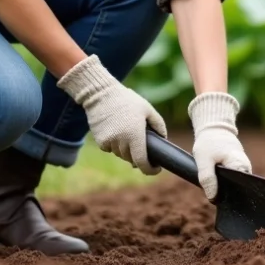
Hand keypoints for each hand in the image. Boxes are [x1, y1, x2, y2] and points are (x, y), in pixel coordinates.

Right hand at [57, 54, 166, 173]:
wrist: (101, 94)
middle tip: (143, 146)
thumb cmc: (127, 100)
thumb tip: (164, 139)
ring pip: (121, 154)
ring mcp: (110, 142)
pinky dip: (115, 145)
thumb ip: (159, 125)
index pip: (142, 161)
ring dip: (126, 150)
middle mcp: (121, 141)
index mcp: (135, 135)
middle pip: (132, 159)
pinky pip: (110, 149)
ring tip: (128, 134)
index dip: (150, 169)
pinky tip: (116, 131)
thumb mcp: (147, 109)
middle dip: (139, 156)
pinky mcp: (100, 141)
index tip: (156, 169)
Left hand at [188, 92, 251, 200]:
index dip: (231, 195)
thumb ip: (207, 178)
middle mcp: (246, 167)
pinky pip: (234, 180)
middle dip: (227, 193)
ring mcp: (243, 167)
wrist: (213, 129)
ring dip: (225, 188)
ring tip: (216, 188)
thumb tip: (213, 198)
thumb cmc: (208, 143)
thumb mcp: (203, 160)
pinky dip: (226, 182)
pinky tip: (218, 184)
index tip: (221, 199)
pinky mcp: (239, 167)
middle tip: (215, 195)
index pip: (241, 187)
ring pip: (236, 185)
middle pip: (239, 188)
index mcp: (240, 165)